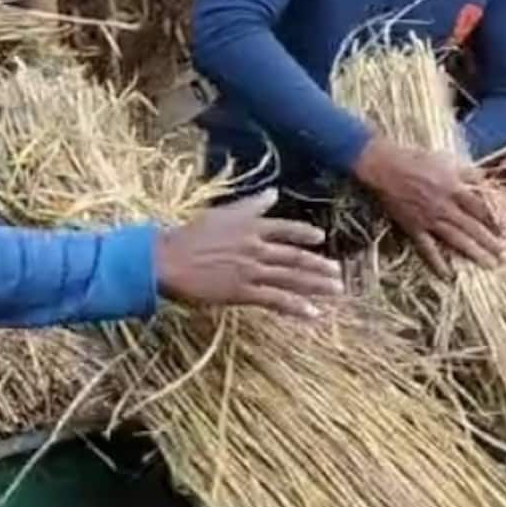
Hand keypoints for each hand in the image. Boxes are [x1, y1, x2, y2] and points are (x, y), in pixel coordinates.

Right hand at [155, 189, 344, 318]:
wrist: (167, 260)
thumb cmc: (189, 236)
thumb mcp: (222, 214)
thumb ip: (250, 205)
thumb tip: (272, 193)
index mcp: (250, 227)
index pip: (285, 229)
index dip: (304, 233)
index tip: (320, 238)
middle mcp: (256, 247)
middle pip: (295, 257)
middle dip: (319, 265)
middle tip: (338, 273)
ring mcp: (250, 270)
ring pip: (291, 278)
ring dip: (316, 285)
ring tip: (336, 290)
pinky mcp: (242, 292)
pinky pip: (275, 300)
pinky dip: (296, 306)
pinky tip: (313, 313)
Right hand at [352, 137, 505, 276]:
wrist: (384, 165)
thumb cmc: (416, 159)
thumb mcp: (447, 160)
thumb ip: (468, 173)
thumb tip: (487, 182)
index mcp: (455, 187)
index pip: (482, 207)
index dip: (496, 220)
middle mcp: (445, 205)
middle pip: (473, 226)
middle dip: (491, 242)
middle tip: (505, 256)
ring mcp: (429, 219)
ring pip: (456, 239)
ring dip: (474, 253)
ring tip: (489, 265)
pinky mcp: (414, 227)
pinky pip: (427, 248)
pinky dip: (437, 262)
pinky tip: (448, 275)